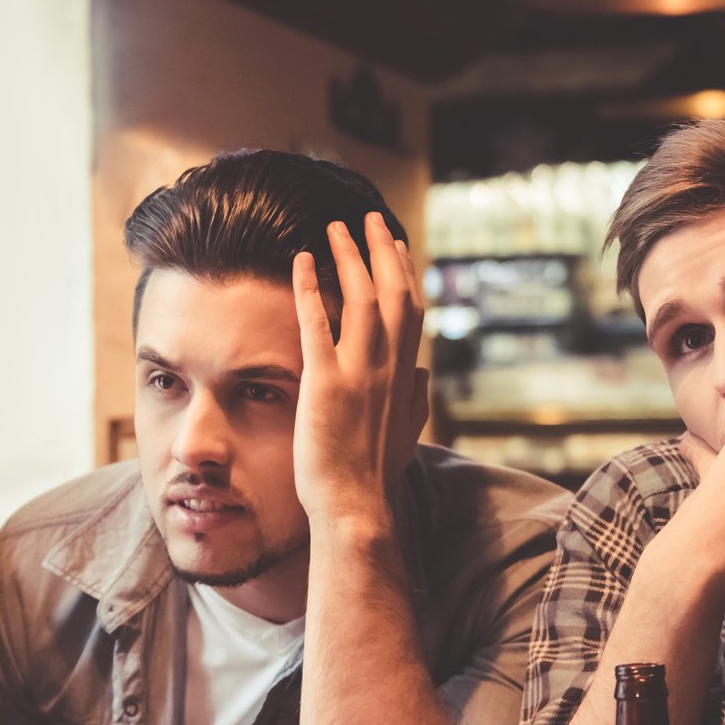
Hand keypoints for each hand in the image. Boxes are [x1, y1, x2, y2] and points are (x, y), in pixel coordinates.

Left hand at [291, 214, 431, 530]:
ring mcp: (359, 372)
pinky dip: (308, 288)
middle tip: (369, 219)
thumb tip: (423, 376)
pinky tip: (300, 260)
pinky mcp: (325, 382)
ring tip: (335, 228)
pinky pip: (317, 324)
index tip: (395, 246)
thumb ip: (417, 400)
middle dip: (381, 250)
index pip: (411, 311)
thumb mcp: (408, 434)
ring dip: (348, 257)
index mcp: (407, 376)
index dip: (404, 273)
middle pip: (393, 292)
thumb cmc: (376, 475)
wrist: (357, 505)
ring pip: (361, 298)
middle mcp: (390, 367)